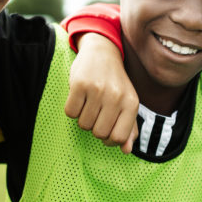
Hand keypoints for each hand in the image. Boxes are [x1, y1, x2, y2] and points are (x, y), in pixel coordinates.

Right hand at [65, 33, 138, 153]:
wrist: (102, 52)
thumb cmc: (115, 82)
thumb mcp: (127, 103)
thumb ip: (128, 127)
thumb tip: (126, 150)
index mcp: (131, 103)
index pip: (118, 138)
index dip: (108, 139)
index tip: (106, 129)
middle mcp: (116, 97)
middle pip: (99, 133)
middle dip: (94, 127)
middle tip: (96, 113)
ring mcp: (98, 90)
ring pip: (83, 125)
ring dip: (83, 118)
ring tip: (89, 103)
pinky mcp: (80, 84)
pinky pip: (70, 112)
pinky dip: (72, 109)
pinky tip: (79, 97)